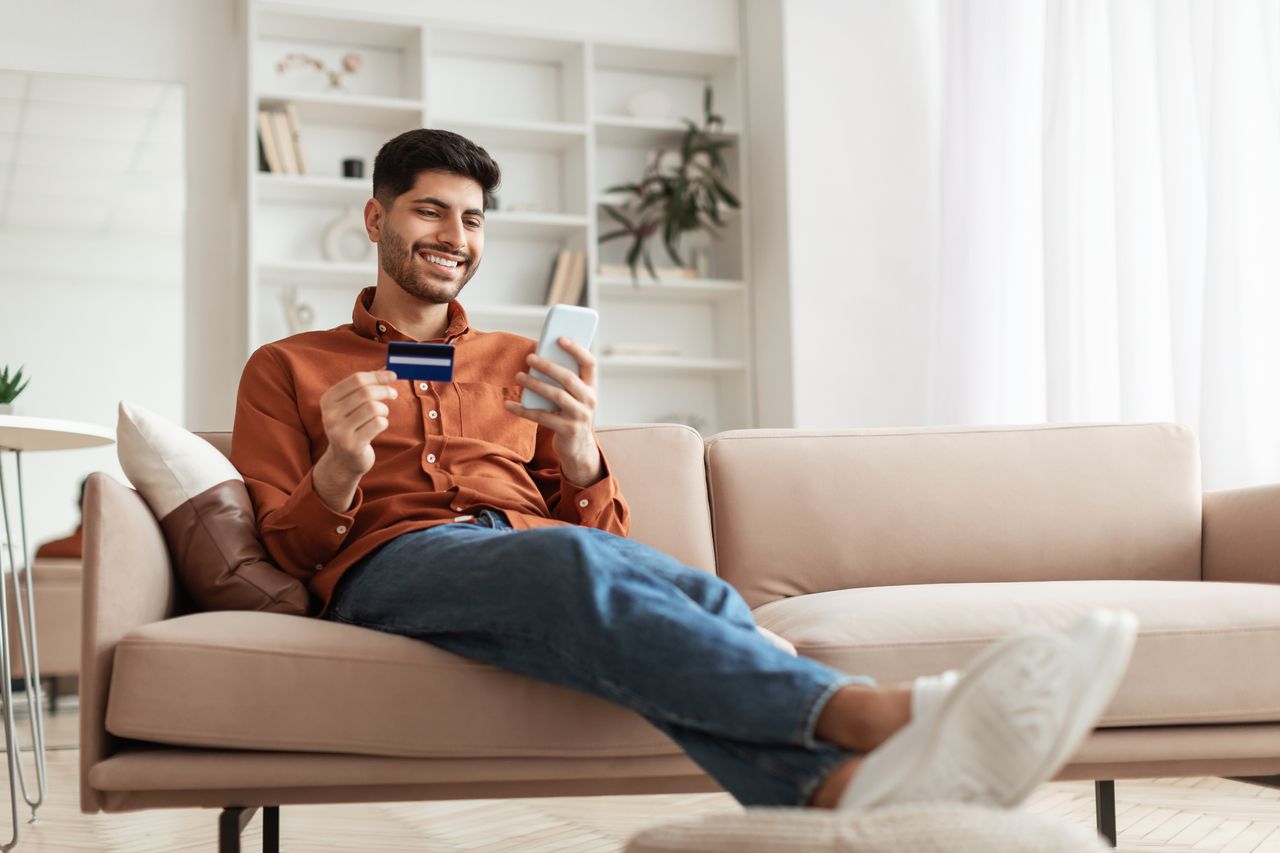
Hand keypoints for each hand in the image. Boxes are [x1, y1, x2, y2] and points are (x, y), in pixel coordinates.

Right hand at [313, 370, 397, 510]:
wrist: (344, 460)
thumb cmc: (352, 426)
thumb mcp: (352, 405)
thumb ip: (366, 386)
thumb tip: (389, 369)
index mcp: (328, 400)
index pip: (356, 379)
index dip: (377, 376)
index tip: (393, 376)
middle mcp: (329, 415)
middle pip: (366, 392)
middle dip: (384, 391)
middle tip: (393, 394)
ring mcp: (339, 431)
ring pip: (373, 408)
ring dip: (384, 409)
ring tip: (382, 414)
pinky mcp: (352, 445)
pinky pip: (378, 424)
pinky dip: (384, 422)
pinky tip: (378, 427)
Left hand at [505, 338, 602, 486]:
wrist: (578, 447)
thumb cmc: (569, 413)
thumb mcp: (573, 396)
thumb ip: (563, 379)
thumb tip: (539, 357)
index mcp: (592, 387)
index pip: (589, 363)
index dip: (576, 349)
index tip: (559, 338)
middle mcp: (590, 400)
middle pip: (568, 378)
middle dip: (548, 366)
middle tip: (529, 357)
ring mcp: (580, 416)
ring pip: (556, 395)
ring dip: (535, 384)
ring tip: (519, 376)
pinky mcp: (568, 430)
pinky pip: (542, 417)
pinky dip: (523, 410)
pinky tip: (509, 404)